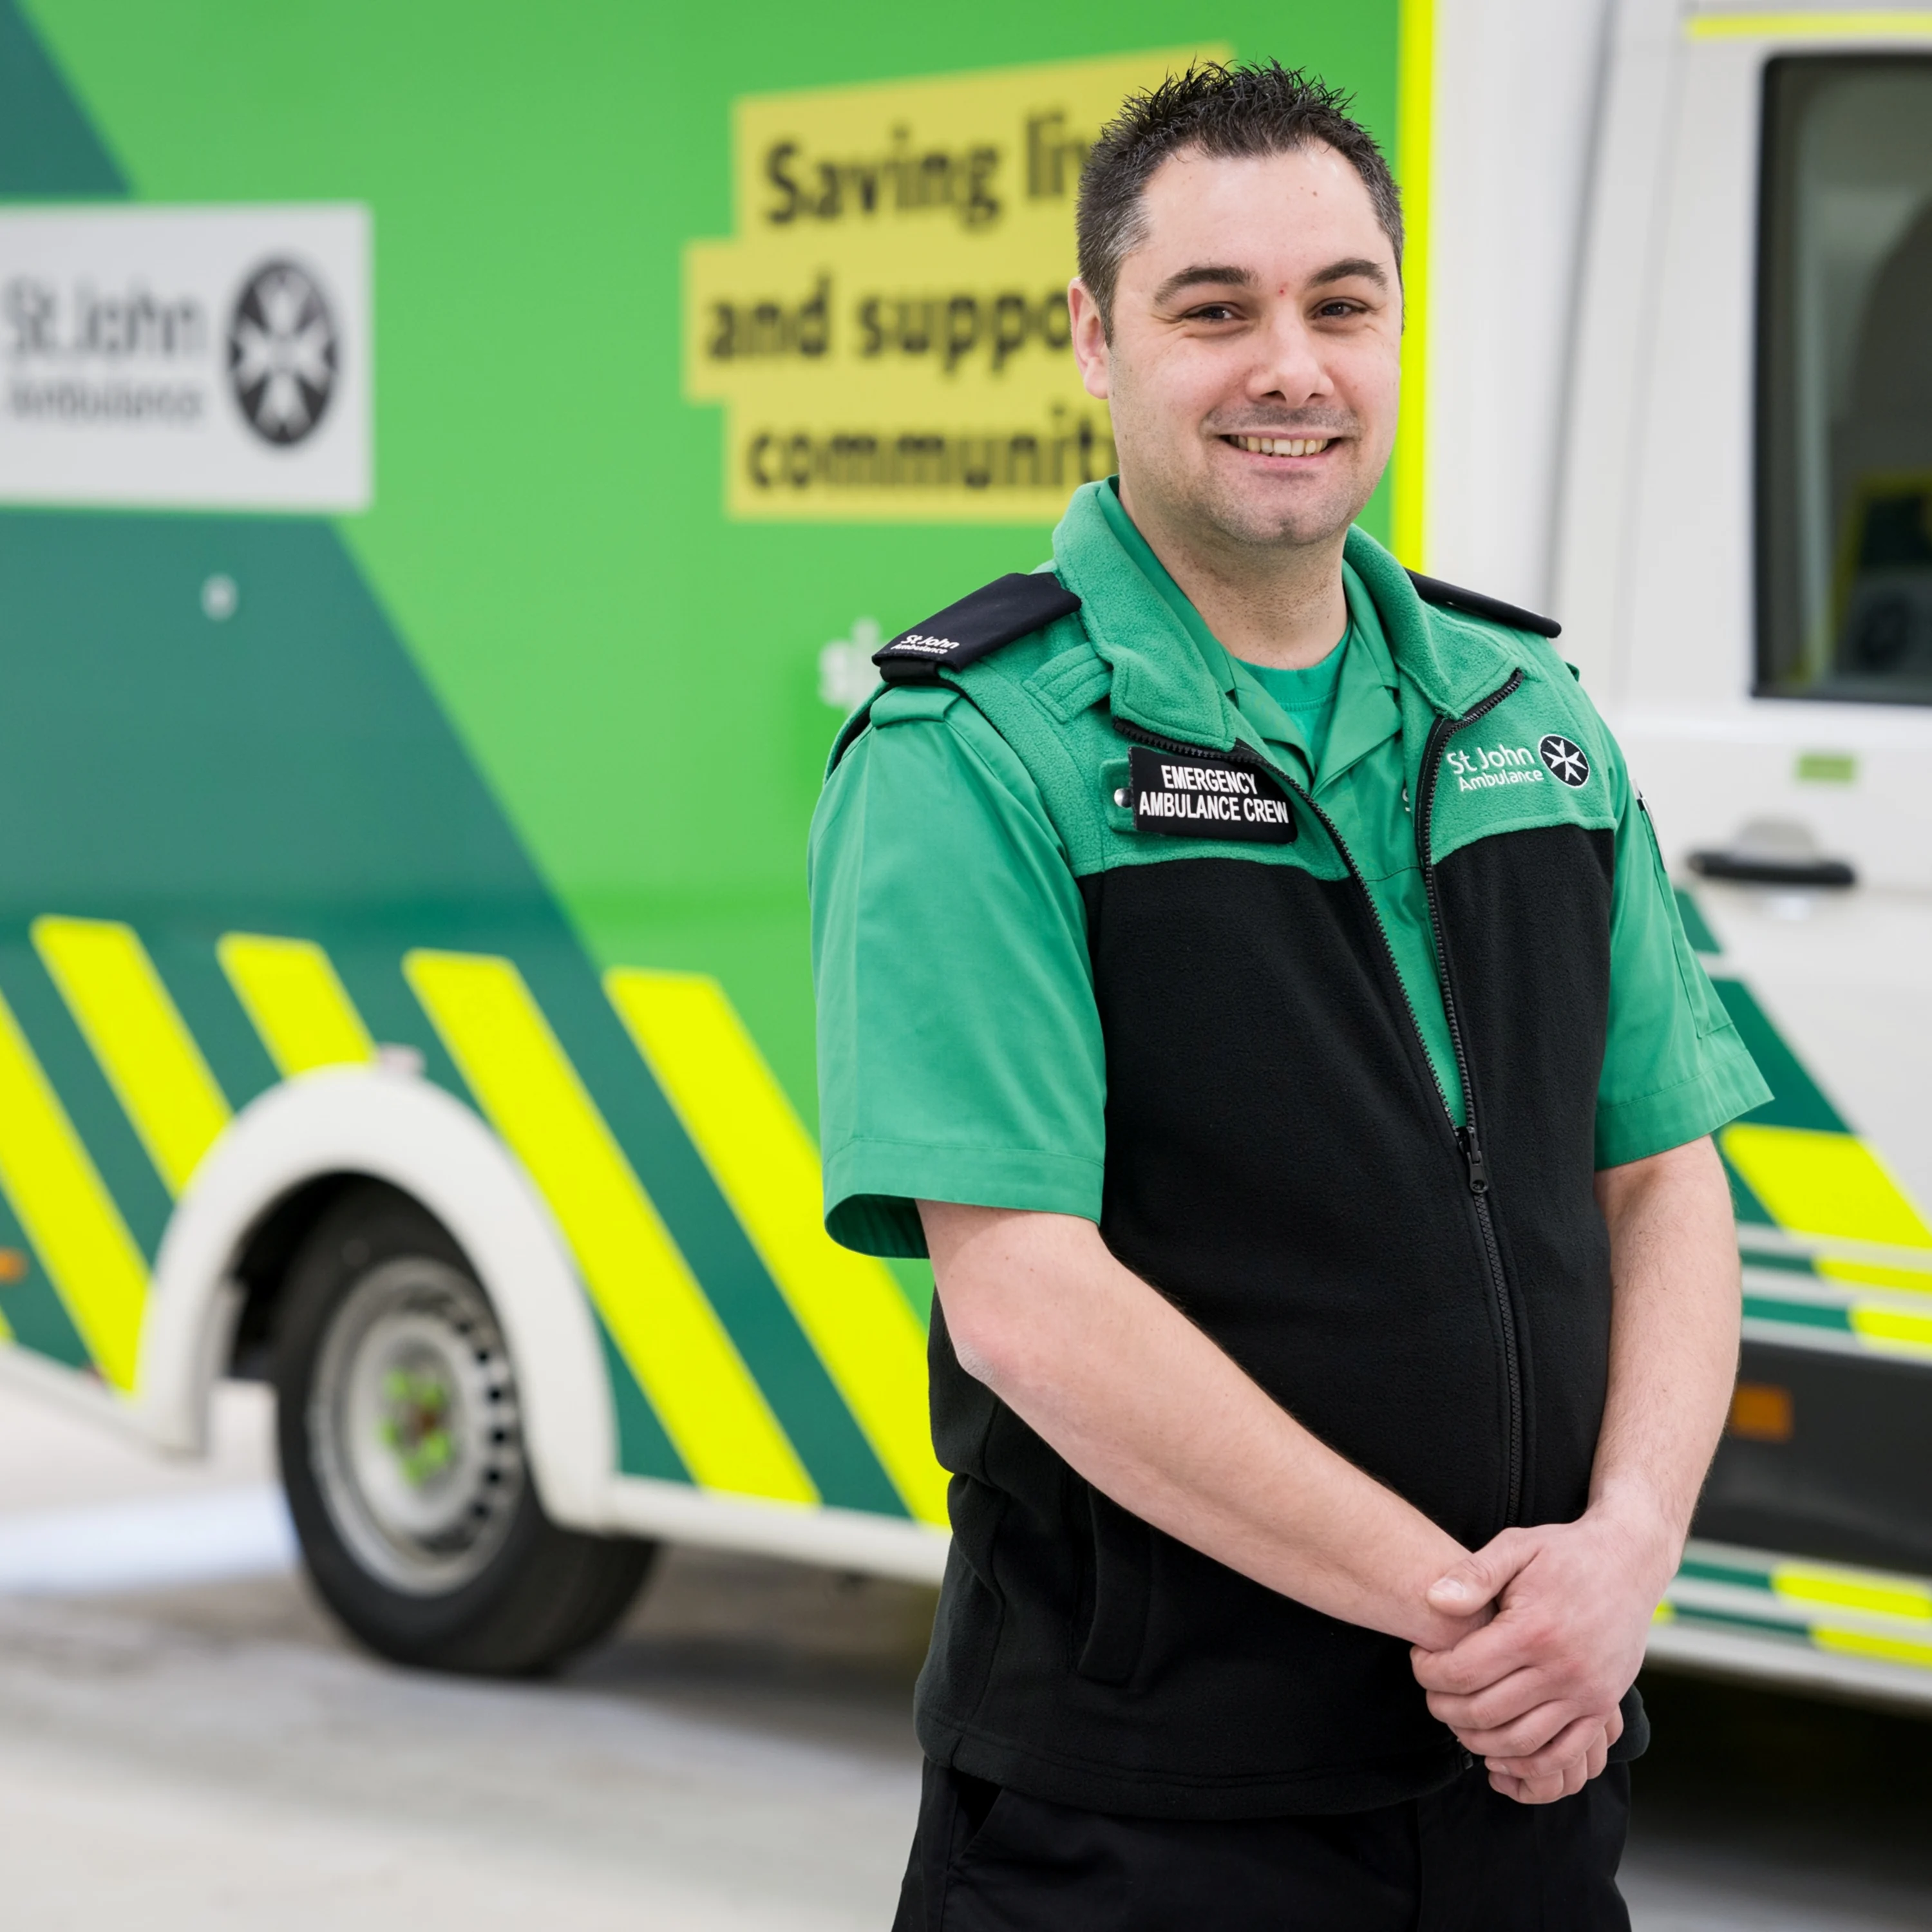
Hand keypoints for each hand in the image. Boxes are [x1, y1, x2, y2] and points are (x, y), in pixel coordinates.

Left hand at [1408, 1505, 1671, 1790]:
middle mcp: (1563, 1669)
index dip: (1429, 1672)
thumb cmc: (1565, 1553)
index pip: (1463, 1671)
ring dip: (1479, 1741)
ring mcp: (1587, 1694)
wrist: (1628, 1563)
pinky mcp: (1602, 1708)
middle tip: (1431, 1693)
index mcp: (1534, 1629)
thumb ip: (1474, 1574)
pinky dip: (1527, 1766)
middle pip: (1485, 1712)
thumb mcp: (1517, 1546)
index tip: (1419, 1660)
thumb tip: (1433, 1599)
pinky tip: (1499, 1755)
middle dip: (1445, 1709)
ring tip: (1457, 1720)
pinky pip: (1563, 1755)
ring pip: (1520, 1742)